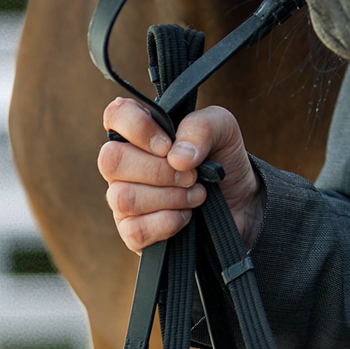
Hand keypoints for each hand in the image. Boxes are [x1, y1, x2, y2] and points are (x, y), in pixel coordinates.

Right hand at [99, 101, 263, 254]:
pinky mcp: (131, 233)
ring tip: (196, 194)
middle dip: (158, 170)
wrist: (238, 202)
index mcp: (140, 130)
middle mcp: (124, 163)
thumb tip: (177, 157)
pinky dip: (168, 222)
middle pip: (111, 160)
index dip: (136, 128)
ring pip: (123, 197)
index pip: (115, 115)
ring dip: (169, 197)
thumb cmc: (220, 158)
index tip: (168, 145)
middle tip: (191, 175)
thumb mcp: (223, 129)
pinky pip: (135, 230)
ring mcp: (123, 199)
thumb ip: (201, 127)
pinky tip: (186, 216)